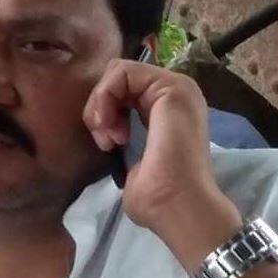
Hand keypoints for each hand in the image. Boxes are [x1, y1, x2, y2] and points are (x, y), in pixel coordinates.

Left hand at [83, 59, 241, 272]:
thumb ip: (124, 144)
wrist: (178, 207)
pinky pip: (122, 71)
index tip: (107, 145)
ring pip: (118, 71)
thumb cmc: (158, 199)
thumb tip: (110, 143)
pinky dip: (105, 95)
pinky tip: (109, 125)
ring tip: (108, 137)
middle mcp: (175, 95)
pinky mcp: (172, 86)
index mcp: (167, 111)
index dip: (105, 112)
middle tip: (104, 140)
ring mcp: (177, 87)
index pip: (123, 90)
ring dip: (101, 103)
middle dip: (99, 106)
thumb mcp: (131, 164)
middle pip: (118, 78)